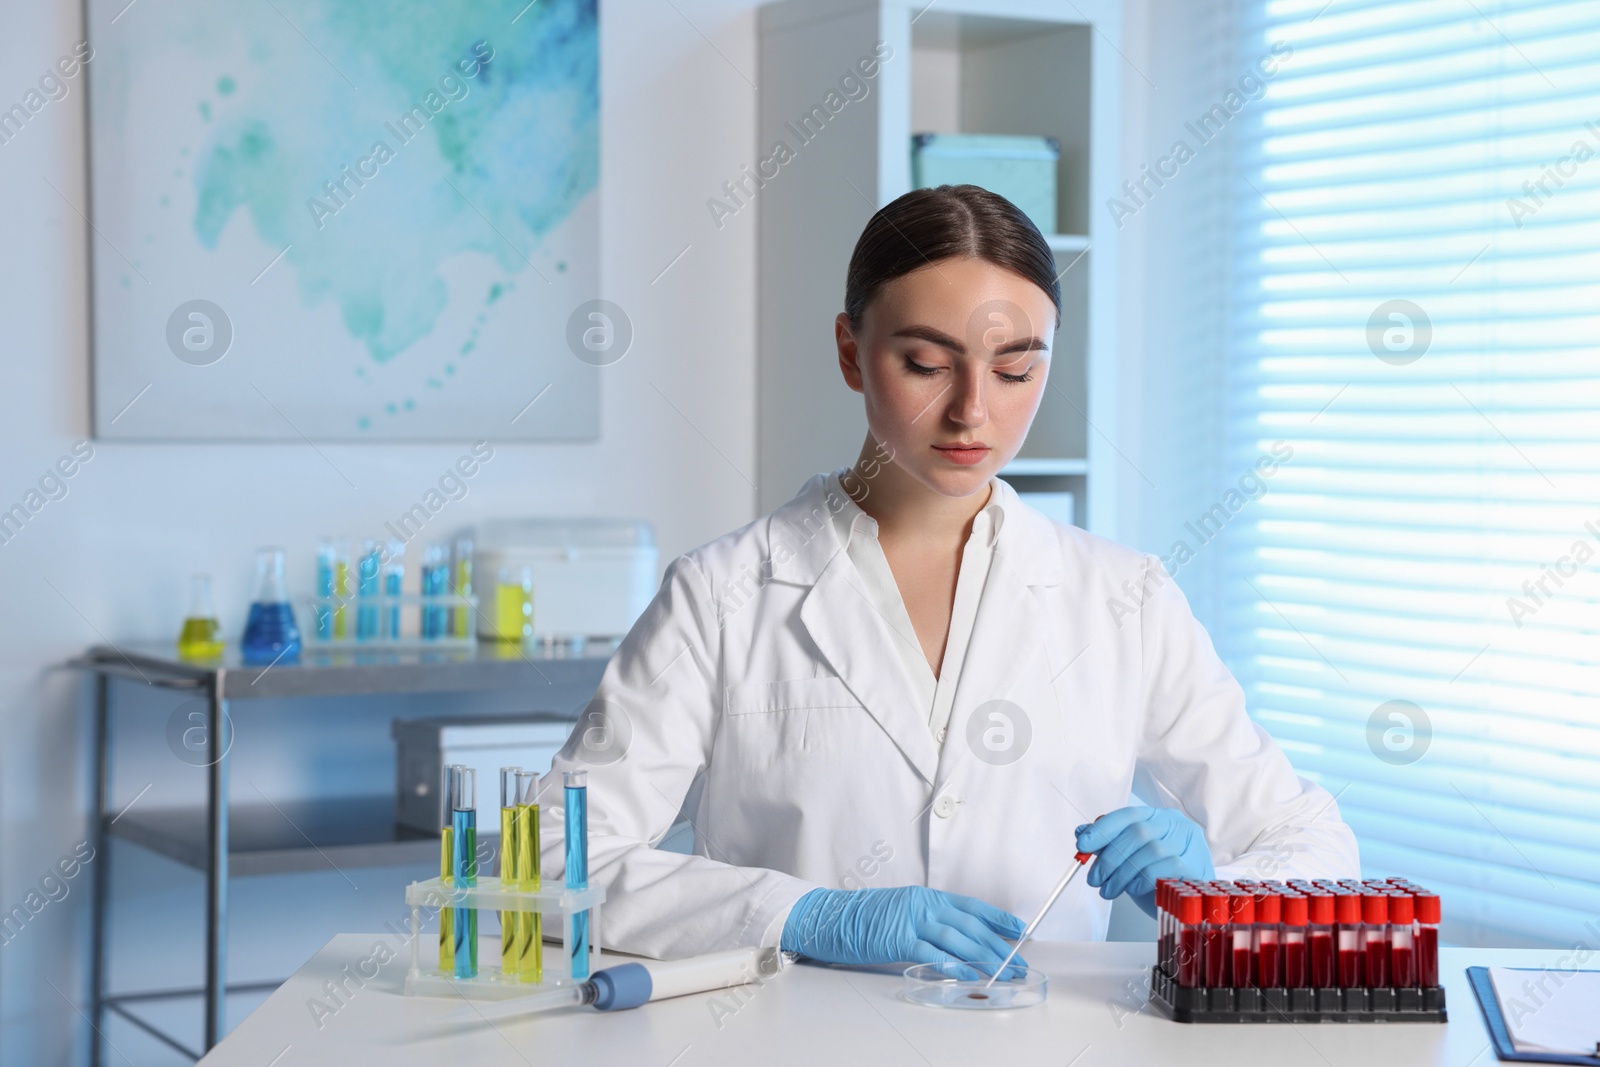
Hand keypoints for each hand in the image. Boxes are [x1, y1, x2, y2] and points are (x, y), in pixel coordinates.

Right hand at [781, 886, 1026, 974]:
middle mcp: (923, 904)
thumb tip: (959, 938)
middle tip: (1018, 961)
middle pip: (970, 925)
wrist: (833, 917)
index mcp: (926, 896)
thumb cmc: (867, 917)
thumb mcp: (904, 910)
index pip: (971, 906)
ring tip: (1002, 971)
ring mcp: (911, 920)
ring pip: (957, 938)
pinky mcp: (898, 939)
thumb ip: (930, 920)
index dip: (997, 918)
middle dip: (998, 945)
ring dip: (983, 957)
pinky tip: (969, 974)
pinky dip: (954, 964)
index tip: (1019, 929)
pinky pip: (933, 953)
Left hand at [1076, 807, 1213, 917]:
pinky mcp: (1196, 864)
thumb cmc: (1158, 874)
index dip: (1102, 829)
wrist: (1190, 898)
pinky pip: (1165, 868)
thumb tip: (1081, 832)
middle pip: (1137, 833)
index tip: (1082, 845)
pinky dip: (1142, 879)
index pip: (1127, 815)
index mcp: (1157, 816)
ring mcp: (1188, 843)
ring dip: (1122, 873)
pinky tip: (1132, 889)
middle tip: (1094, 878)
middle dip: (1110, 857)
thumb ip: (1109, 842)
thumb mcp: (1130, 856)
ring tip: (1108, 890)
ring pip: (1150, 851)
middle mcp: (1175, 824)